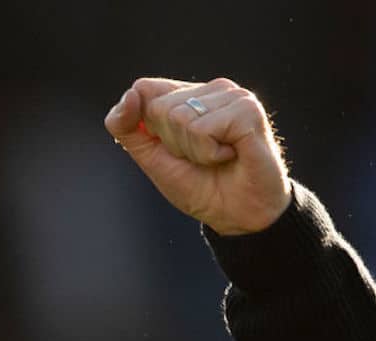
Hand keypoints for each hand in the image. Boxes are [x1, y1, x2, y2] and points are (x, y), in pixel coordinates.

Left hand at [104, 77, 291, 234]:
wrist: (236, 216)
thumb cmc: (199, 187)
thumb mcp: (152, 157)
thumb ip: (128, 127)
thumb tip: (130, 94)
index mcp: (188, 95)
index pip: (143, 90)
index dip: (145, 127)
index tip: (171, 150)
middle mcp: (211, 89)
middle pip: (158, 108)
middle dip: (172, 144)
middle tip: (200, 158)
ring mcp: (232, 96)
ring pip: (180, 118)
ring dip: (192, 151)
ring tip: (216, 158)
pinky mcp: (247, 109)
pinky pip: (202, 129)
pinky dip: (209, 154)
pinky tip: (230, 156)